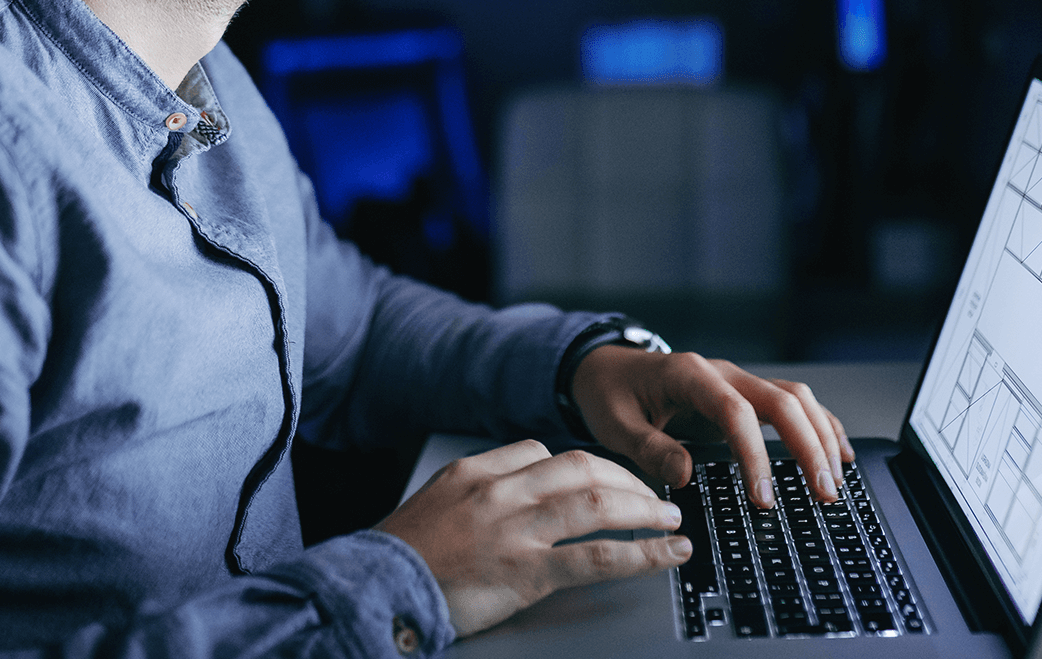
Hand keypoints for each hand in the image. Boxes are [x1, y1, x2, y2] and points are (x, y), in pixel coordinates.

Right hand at [374, 439, 691, 636]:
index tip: (605, 478)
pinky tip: (666, 553)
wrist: (371, 590)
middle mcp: (500, 492)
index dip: (584, 465)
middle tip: (652, 494)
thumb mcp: (435, 504)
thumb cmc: (400, 558)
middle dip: (626, 479)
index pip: (541, 451)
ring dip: (645, 509)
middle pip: (582, 467)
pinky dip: (642, 552)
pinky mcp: (526, 570)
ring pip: (598, 503)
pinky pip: (597, 556)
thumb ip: (476, 493)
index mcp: (475, 472)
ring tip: (670, 518)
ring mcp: (516, 529)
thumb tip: (517, 495)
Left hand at [571, 348, 856, 509]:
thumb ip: (648, 449)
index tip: (763, 497)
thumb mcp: (614, 425)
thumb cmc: (611, 394)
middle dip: (808, 447)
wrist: (607, 367)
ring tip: (833, 482)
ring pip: (796, 399)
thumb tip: (685, 475)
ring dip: (821, 437)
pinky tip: (837, 452)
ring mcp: (737, 381)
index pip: (736, 412)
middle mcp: (722, 373)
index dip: (755, 455)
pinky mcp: (745, 394)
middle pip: (782, 401)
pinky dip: (819, 425)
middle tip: (822, 493)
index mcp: (690, 375)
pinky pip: (792, 403)